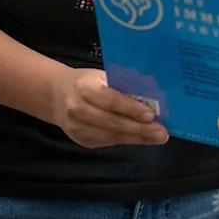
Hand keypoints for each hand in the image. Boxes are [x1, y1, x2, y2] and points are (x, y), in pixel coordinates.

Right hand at [49, 67, 168, 148]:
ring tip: (158, 137)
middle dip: (140, 129)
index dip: (131, 108)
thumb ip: (122, 86)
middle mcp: (77, 109)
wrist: (57, 95)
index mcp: (84, 88)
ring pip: (112, 136)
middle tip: (161, 132)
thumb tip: (152, 97)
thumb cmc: (87, 82)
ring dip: (137, 138)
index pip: (110, 100)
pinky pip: (108, 142)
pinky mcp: (81, 140)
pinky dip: (128, 140)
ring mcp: (77, 128)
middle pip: (112, 122)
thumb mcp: (102, 77)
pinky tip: (143, 139)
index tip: (151, 115)